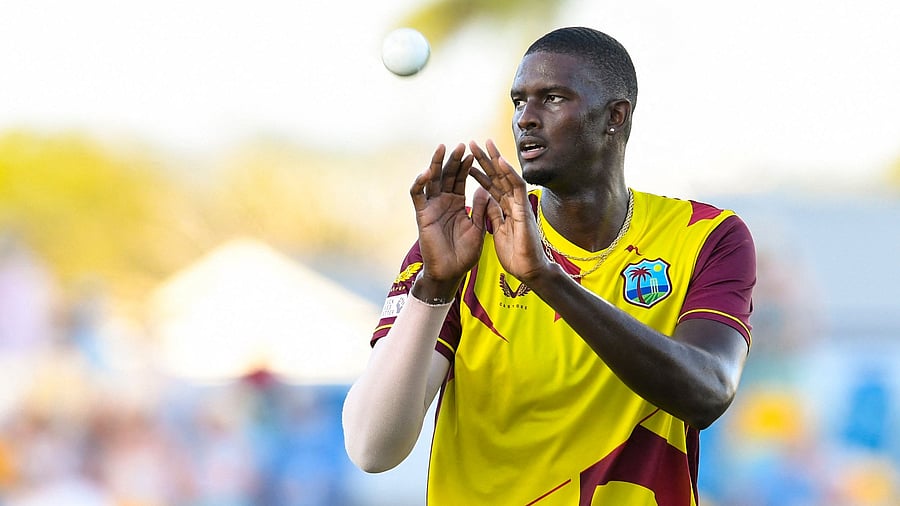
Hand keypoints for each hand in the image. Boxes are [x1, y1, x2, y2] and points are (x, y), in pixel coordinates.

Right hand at [409, 144, 486, 299]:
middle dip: (453, 160)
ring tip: (443, 149)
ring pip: (431, 180)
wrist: (450, 272)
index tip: (474, 153)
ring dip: (436, 164)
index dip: (466, 166)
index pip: (461, 179)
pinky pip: (418, 195)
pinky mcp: (422, 215)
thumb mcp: (478, 229)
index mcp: (458, 204)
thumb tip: (485, 188)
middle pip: (446, 175)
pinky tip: (427, 172)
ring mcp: (432, 207)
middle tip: (460, 145)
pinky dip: (420, 183)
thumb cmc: (465, 254)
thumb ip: (481, 209)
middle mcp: (443, 202)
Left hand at [468, 139, 551, 282]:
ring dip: (495, 159)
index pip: (491, 186)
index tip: (466, 162)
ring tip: (484, 143)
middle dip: (484, 160)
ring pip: (507, 177)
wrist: (528, 271)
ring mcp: (519, 205)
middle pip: (497, 177)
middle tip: (472, 143)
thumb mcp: (498, 232)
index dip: (479, 173)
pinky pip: (517, 188)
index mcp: (505, 209)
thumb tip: (487, 201)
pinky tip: (500, 161)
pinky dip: (509, 173)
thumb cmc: (517, 255)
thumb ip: (494, 215)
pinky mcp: (524, 210)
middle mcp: (513, 203)